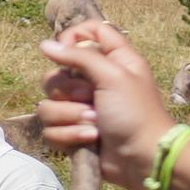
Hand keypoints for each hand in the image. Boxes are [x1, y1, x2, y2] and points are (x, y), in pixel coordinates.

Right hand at [40, 18, 172, 187]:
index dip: (71, 37)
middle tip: (90, 98)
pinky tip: (90, 140)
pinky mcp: (72, 131)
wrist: (143, 157)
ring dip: (70, 116)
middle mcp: (94, 82)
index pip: (87, 31)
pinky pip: (50, 129)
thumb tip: (46, 45)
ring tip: (94, 125)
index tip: (66, 50)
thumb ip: (79, 57)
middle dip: (66, 90)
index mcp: (111, 61)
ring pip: (48, 104)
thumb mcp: (113, 76)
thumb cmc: (136, 113)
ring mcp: (81, 108)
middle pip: (56, 73)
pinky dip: (69, 135)